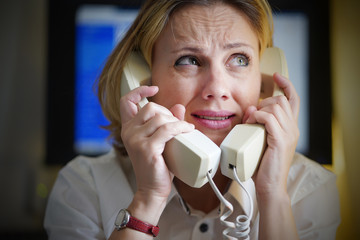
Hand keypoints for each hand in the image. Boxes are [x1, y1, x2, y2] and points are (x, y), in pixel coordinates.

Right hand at [120, 86, 194, 201]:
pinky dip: (180, 127)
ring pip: (160, 117)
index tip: (153, 88)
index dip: (139, 91)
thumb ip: (167, 123)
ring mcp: (136, 140)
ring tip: (184, 130)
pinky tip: (187, 130)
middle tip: (177, 125)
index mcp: (129, 129)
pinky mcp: (146, 148)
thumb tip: (178, 107)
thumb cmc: (157, 166)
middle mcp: (129, 132)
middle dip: (168, 113)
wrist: (152, 189)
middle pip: (150, 107)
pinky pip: (167, 129)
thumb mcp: (160, 141)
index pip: (127, 102)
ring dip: (177, 122)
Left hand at [243, 73, 299, 195]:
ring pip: (276, 106)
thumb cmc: (263, 165)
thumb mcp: (261, 139)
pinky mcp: (281, 140)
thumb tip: (251, 108)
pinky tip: (251, 123)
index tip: (277, 76)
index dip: (286, 85)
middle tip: (251, 115)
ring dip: (258, 110)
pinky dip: (257, 116)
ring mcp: (289, 134)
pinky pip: (269, 118)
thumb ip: (258, 124)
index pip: (294, 100)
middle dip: (264, 102)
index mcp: (290, 128)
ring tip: (249, 121)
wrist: (269, 186)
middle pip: (282, 100)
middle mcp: (293, 129)